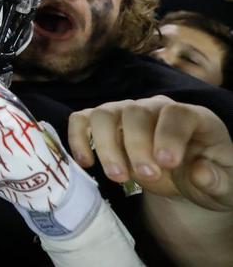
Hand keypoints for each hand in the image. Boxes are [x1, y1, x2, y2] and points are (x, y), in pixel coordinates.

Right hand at [68, 96, 232, 210]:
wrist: (185, 178)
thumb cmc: (207, 177)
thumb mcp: (225, 187)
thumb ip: (217, 180)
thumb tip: (200, 171)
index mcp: (194, 118)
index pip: (178, 113)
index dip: (169, 135)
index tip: (167, 162)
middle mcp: (157, 108)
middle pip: (136, 112)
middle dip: (136, 146)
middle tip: (146, 178)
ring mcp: (127, 113)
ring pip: (105, 113)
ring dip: (105, 145)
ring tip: (117, 177)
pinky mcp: (104, 124)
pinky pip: (82, 120)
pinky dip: (78, 138)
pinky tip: (86, 163)